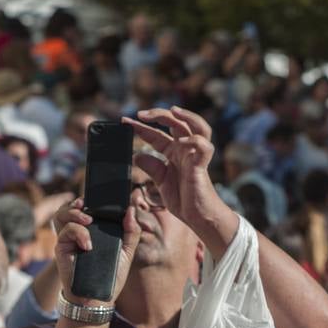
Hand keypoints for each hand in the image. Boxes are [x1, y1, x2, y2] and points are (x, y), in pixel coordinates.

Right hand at [53, 199, 140, 303]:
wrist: (98, 298)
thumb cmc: (111, 277)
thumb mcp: (127, 252)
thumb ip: (132, 232)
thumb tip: (130, 210)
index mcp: (94, 231)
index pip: (89, 208)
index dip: (91, 200)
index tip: (100, 198)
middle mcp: (80, 232)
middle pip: (71, 207)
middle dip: (77, 203)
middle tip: (88, 206)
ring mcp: (69, 239)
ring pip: (63, 215)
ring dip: (74, 212)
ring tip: (87, 219)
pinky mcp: (62, 248)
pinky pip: (66, 231)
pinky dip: (78, 233)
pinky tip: (88, 245)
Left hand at [123, 107, 229, 233]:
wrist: (197, 216)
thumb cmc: (184, 199)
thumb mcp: (161, 181)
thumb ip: (152, 168)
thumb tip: (137, 156)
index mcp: (173, 153)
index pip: (156, 134)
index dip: (141, 127)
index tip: (125, 122)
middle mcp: (185, 150)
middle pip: (176, 122)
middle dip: (158, 114)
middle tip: (140, 114)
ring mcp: (194, 155)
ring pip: (197, 126)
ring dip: (186, 116)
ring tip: (172, 111)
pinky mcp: (202, 165)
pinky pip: (203, 146)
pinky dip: (194, 140)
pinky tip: (181, 141)